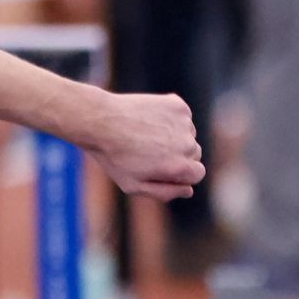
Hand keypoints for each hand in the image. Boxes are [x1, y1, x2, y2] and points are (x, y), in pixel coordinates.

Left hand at [88, 92, 204, 200]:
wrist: (100, 120)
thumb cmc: (114, 157)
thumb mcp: (134, 186)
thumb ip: (165, 193)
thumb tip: (188, 190)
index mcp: (180, 167)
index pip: (197, 174)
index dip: (180, 174)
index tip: (160, 168)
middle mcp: (187, 144)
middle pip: (194, 154)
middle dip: (178, 155)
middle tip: (149, 151)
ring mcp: (184, 123)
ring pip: (188, 134)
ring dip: (175, 136)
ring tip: (147, 135)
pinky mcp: (178, 105)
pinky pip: (183, 116)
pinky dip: (171, 119)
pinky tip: (149, 121)